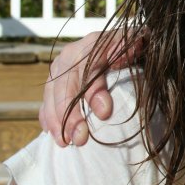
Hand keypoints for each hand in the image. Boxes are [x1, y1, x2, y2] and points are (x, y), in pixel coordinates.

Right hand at [39, 30, 144, 145]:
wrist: (122, 45)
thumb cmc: (132, 47)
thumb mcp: (137, 42)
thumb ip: (132, 45)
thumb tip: (126, 51)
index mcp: (92, 44)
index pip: (89, 68)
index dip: (94, 90)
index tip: (105, 113)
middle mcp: (71, 55)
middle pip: (65, 85)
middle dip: (70, 113)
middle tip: (80, 138)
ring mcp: (59, 69)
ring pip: (51, 95)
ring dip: (57, 121)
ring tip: (66, 142)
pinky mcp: (54, 83)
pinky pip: (46, 102)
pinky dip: (49, 119)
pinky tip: (55, 135)